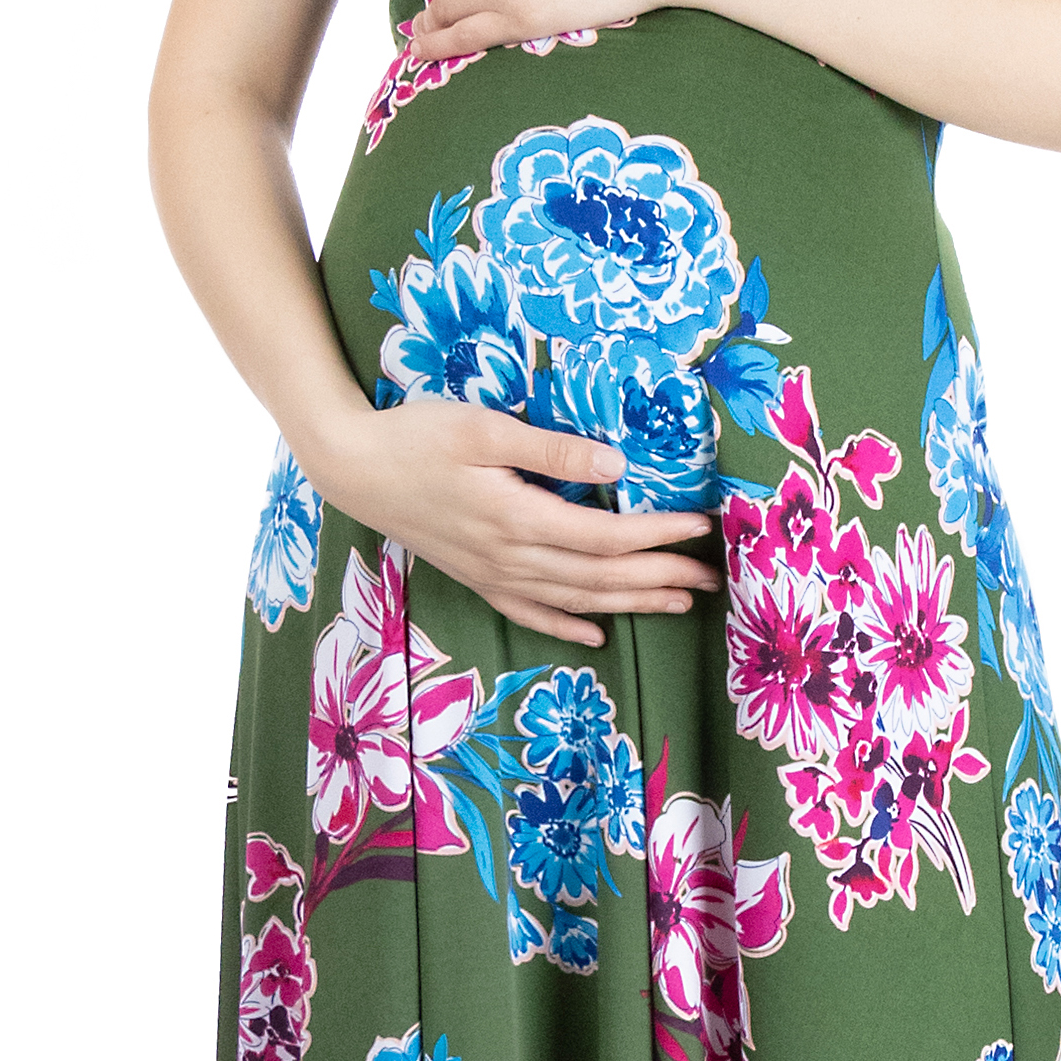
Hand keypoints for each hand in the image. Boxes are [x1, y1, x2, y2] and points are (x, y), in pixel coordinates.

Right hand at [320, 391, 721, 650]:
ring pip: (575, 599)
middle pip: (601, 576)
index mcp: (518, 518)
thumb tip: (614, 464)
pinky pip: (529, 613)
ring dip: (630, 603)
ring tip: (678, 603)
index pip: (607, 536)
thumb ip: (550, 449)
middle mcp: (510, 557)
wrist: (350, 469)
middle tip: (710, 578)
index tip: (700, 527)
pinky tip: (596, 633)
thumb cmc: (414, 436)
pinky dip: (567, 625)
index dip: (658, 534)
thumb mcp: (482, 427)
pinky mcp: (475, 576)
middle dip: (660, 578)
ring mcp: (492, 573)